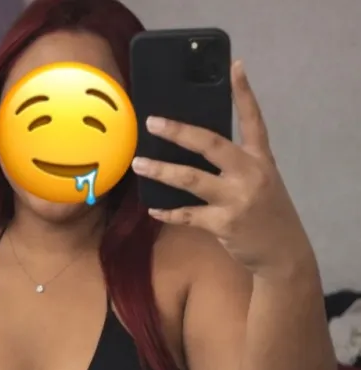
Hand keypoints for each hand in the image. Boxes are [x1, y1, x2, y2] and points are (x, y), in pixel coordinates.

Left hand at [131, 60, 313, 274]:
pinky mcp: (223, 223)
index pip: (253, 120)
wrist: (282, 252)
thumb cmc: (267, 214)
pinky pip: (187, 215)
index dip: (244, 93)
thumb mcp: (262, 182)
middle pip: (210, 144)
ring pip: (190, 179)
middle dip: (179, 132)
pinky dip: (168, 212)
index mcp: (261, 159)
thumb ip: (238, 166)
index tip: (234, 65)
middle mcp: (250, 173)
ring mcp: (236, 199)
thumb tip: (197, 152)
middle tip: (153, 122)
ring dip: (161, 171)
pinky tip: (153, 209)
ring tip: (139, 164)